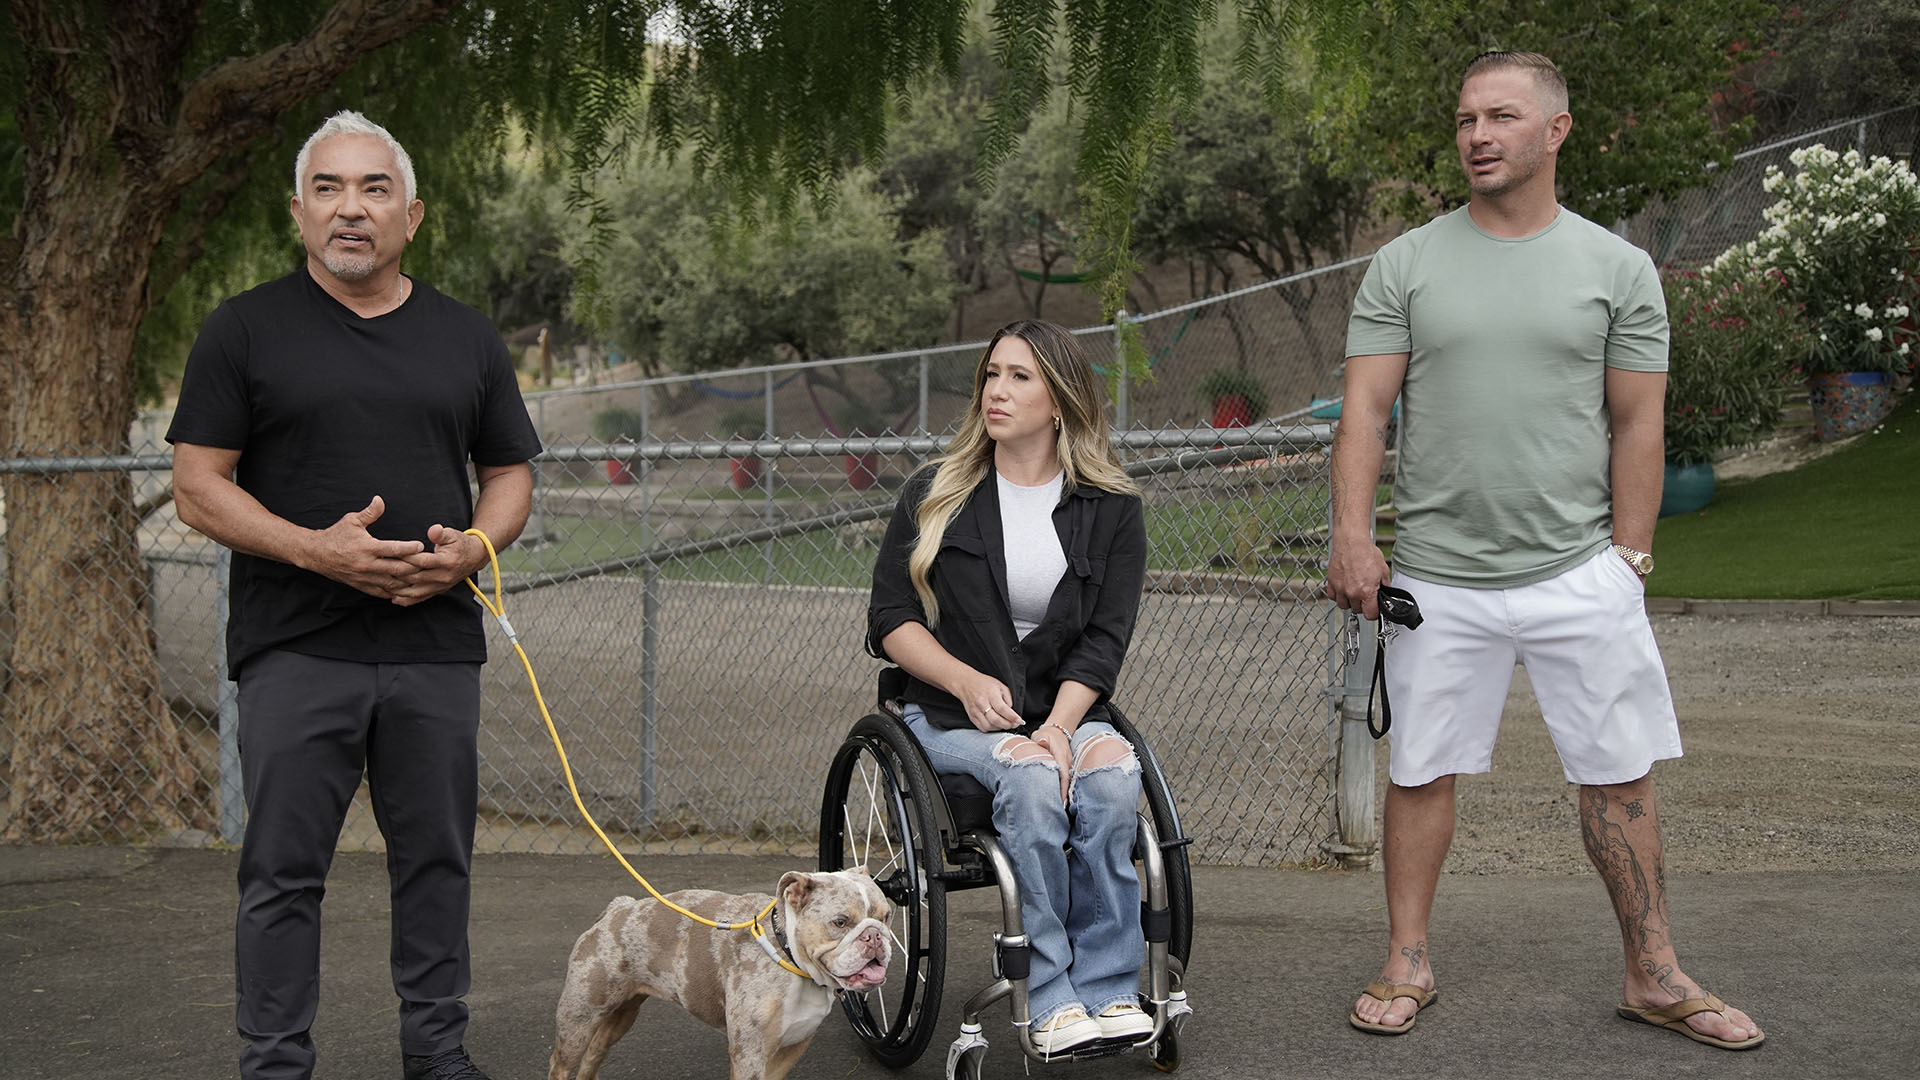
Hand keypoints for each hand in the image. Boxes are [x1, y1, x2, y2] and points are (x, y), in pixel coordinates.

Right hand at [305, 496, 425, 598]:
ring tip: (422, 578)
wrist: (316, 554)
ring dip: (408, 582)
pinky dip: (394, 592)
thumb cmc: (336, 535)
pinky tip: (406, 590)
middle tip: (428, 564)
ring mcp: (364, 577)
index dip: (409, 548)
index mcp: (366, 547)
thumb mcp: (351, 520)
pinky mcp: (361, 585)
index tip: (421, 545)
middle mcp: (366, 564)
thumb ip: (369, 512)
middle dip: (414, 567)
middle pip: (397, 569)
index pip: (393, 549)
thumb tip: (380, 499)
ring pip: (392, 583)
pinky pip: (381, 592)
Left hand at [391, 524, 483, 606]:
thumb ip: (441, 533)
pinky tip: (393, 598)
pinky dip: (406, 599)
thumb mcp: (453, 534)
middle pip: (415, 578)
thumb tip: (433, 530)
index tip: (390, 554)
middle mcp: (443, 577)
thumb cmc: (460, 543)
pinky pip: (420, 598)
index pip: (421, 561)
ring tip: (382, 585)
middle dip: (396, 574)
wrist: (474, 557)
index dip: (406, 558)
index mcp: (446, 562)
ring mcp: (440, 586)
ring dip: (398, 589)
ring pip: (415, 591)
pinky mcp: (438, 591)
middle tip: (379, 570)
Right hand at [952, 671, 1021, 731]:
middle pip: (996, 720)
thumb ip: (1008, 698)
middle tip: (1015, 724)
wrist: (965, 683)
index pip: (1002, 709)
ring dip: (1000, 728)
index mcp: (990, 694)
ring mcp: (975, 711)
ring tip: (1006, 724)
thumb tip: (1011, 711)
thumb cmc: (984, 683)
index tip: (1020, 721)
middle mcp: (981, 703)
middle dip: (1008, 725)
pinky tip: (996, 725)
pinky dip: (992, 729)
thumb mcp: (1000, 685)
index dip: (1013, 717)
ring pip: (989, 726)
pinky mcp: (972, 717)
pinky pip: (983, 728)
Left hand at [1032, 722, 1073, 803]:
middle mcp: (1067, 760)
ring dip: (1064, 791)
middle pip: (1067, 780)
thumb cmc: (1046, 734)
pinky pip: (1066, 777)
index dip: (1063, 787)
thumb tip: (1041, 742)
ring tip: (1059, 805)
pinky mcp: (1067, 765)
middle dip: (1064, 794)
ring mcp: (1068, 762)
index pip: (1063, 773)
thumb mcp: (1041, 735)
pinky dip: (1063, 786)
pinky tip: (1059, 795)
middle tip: (1059, 808)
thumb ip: (1041, 740)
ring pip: (1067, 779)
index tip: (1061, 799)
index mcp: (1061, 754)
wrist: (1057, 729)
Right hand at [1326, 538, 1391, 620]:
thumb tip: (1385, 593)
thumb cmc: (1365, 552)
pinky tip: (1344, 589)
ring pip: (1344, 605)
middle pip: (1357, 610)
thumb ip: (1384, 585)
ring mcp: (1340, 588)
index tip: (1374, 608)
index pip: (1370, 615)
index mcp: (1366, 591)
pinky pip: (1333, 597)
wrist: (1351, 541)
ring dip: (1349, 601)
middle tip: (1365, 595)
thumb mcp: (1383, 570)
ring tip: (1354, 592)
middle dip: (1362, 605)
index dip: (1374, 612)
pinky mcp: (1331, 582)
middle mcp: (1351, 592)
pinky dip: (1338, 595)